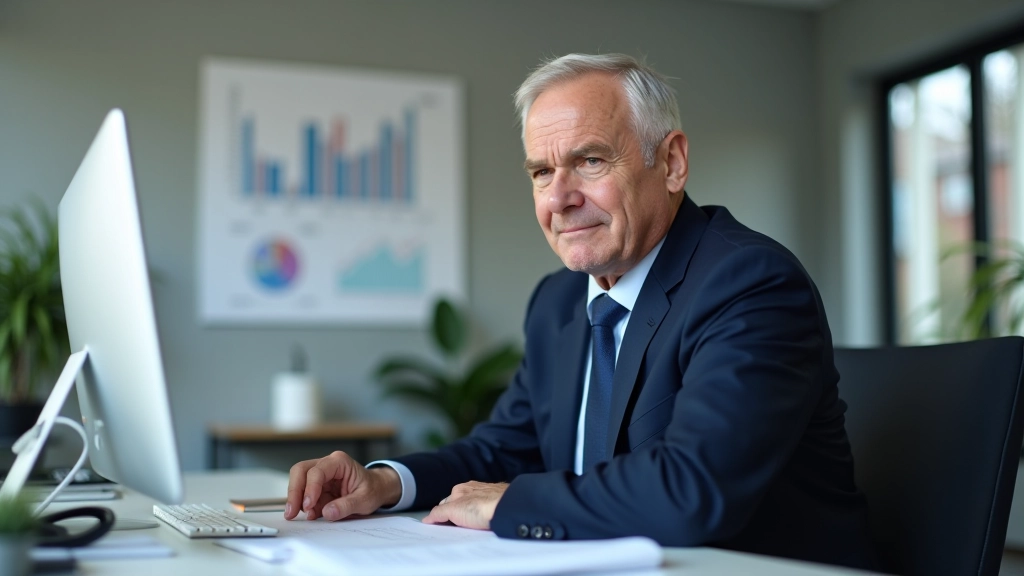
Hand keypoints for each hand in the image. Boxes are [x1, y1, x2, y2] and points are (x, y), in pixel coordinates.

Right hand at [284, 451, 401, 520]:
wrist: (376, 489)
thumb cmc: (372, 489)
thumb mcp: (365, 500)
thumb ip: (346, 506)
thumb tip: (327, 512)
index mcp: (340, 462)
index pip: (317, 471)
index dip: (310, 488)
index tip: (308, 505)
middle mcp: (327, 464)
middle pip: (301, 471)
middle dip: (294, 492)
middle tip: (291, 512)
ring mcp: (320, 474)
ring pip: (298, 481)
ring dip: (296, 499)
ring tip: (304, 516)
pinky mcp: (317, 486)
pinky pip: (304, 493)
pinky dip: (303, 505)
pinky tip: (311, 514)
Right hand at [422, 481, 507, 529]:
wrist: (510, 507)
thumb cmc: (485, 505)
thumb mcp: (454, 509)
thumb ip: (439, 512)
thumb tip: (428, 518)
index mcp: (461, 489)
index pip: (445, 503)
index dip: (442, 516)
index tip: (439, 527)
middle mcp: (475, 491)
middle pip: (460, 506)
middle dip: (456, 517)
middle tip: (455, 530)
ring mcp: (488, 497)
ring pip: (474, 510)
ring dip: (471, 518)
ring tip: (472, 529)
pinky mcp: (499, 506)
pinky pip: (487, 514)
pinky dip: (484, 520)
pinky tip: (485, 526)